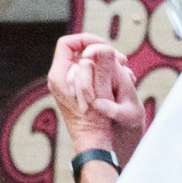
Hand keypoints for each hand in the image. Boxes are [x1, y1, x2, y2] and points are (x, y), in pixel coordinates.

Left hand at [47, 34, 147, 158]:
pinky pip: (87, 74)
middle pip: (77, 52)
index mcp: (59, 75)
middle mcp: (58, 79)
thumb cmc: (96, 120)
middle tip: (120, 59)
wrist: (93, 143)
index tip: (106, 45)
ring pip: (84, 63)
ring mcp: (65, 86)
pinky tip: (118, 79)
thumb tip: (102, 47)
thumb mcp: (101, 89)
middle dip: (100, 51)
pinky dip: (102, 73)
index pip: (67, 43)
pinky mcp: (74, 93)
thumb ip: (101, 65)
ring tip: (122, 68)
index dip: (87, 39)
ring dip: (104, 62)